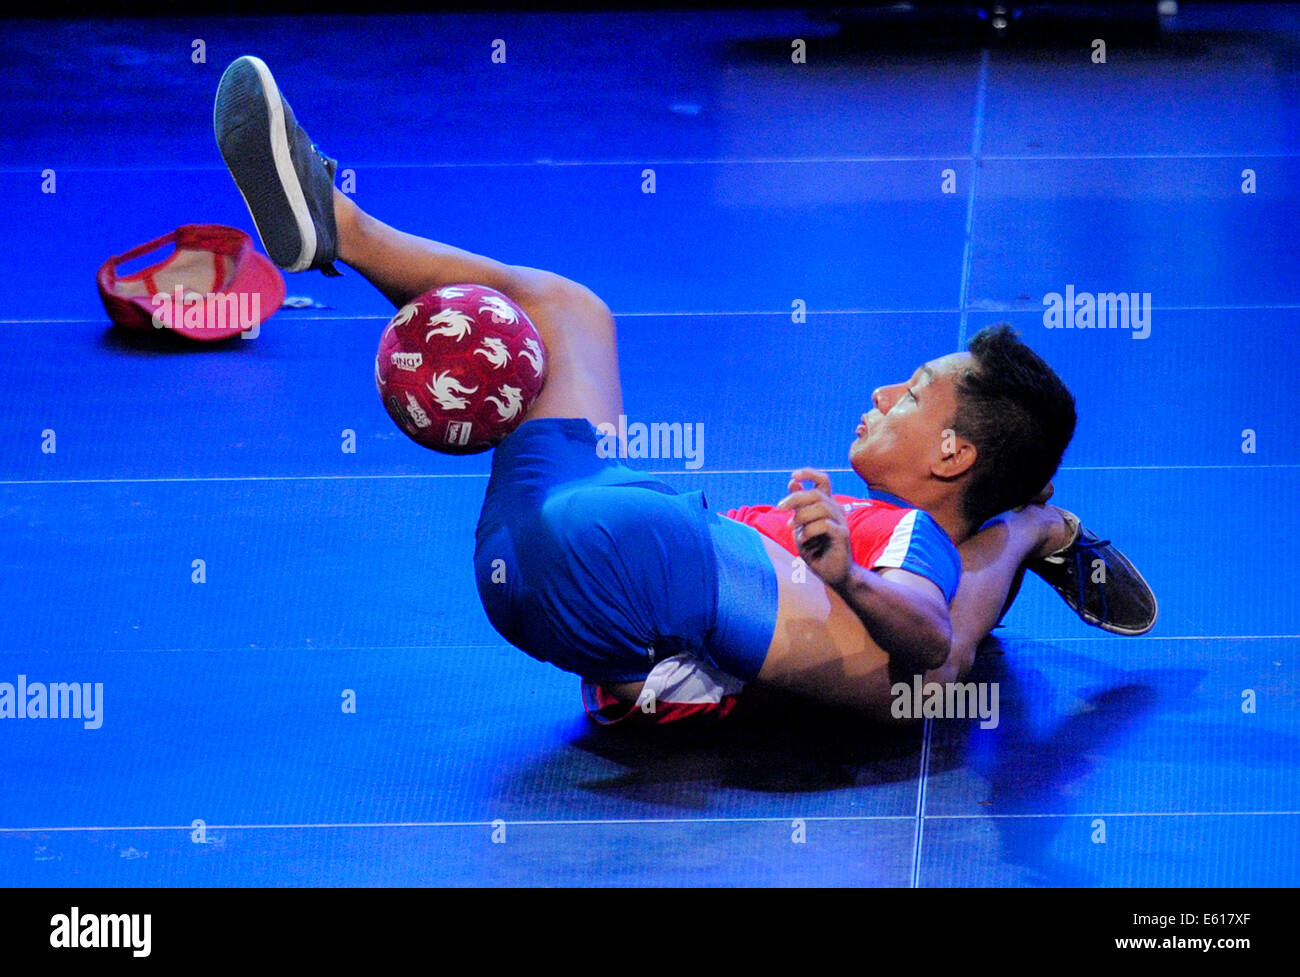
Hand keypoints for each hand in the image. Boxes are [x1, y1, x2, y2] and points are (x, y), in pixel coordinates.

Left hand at [777, 468, 853, 589]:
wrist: (832, 573)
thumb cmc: (816, 549)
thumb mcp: (801, 525)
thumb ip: (798, 506)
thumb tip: (792, 482)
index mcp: (826, 504)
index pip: (823, 480)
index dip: (809, 473)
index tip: (793, 476)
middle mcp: (836, 510)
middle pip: (817, 493)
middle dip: (795, 498)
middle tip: (780, 508)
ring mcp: (841, 522)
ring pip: (821, 507)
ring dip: (802, 516)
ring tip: (792, 527)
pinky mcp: (842, 536)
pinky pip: (825, 525)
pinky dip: (810, 530)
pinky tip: (803, 538)